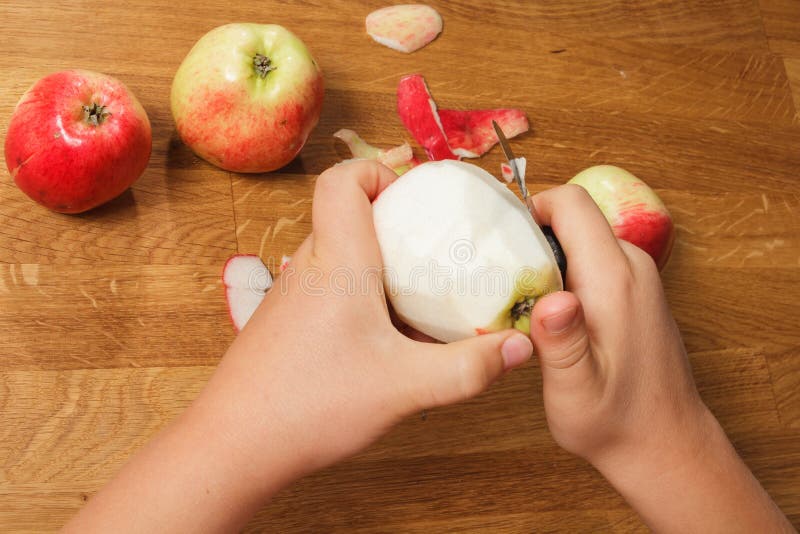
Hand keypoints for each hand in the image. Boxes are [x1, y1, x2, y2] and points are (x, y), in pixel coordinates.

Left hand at [217, 159, 533, 471]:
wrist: (235, 446)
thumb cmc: (312, 405)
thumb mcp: (404, 387)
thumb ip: (468, 367)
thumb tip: (520, 345)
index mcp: (338, 262)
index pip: (342, 181)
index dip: (378, 170)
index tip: (416, 191)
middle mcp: (310, 268)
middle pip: (346, 212)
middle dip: (394, 217)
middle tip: (436, 240)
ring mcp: (292, 295)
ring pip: (338, 251)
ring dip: (378, 256)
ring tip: (419, 285)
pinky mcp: (286, 322)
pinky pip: (329, 284)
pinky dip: (361, 289)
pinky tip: (384, 331)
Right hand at [527, 184, 792, 531]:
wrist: (664, 443)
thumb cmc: (615, 421)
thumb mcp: (576, 390)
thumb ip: (563, 342)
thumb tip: (551, 299)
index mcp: (613, 279)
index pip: (572, 204)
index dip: (530, 209)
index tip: (499, 241)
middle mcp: (631, 266)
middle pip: (573, 218)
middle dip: (530, 238)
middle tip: (498, 278)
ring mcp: (637, 276)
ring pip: (580, 239)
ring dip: (546, 260)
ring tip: (518, 302)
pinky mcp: (635, 290)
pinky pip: (592, 259)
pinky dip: (564, 274)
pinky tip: (548, 317)